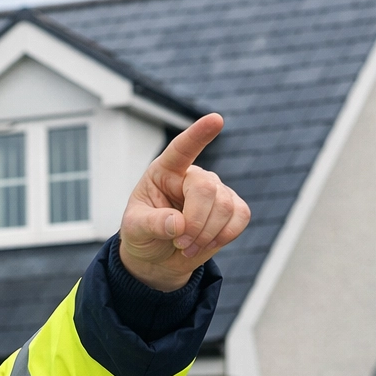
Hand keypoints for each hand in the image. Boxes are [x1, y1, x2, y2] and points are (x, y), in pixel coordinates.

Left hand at [119, 113, 250, 290]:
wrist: (158, 256)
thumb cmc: (142, 234)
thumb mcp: (134, 229)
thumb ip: (152, 224)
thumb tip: (178, 224)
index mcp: (165, 171)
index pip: (182, 149)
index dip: (198, 135)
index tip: (216, 119)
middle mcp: (193, 176)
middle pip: (206, 189)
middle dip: (195, 222)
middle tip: (180, 243)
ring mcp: (216, 190)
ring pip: (226, 207)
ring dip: (207, 235)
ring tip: (186, 246)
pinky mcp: (233, 207)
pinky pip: (241, 217)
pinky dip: (224, 236)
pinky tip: (206, 243)